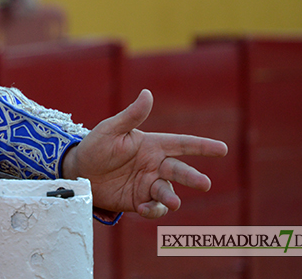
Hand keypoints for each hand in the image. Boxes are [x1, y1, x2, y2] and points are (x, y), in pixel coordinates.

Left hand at [61, 89, 227, 218]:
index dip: (202, 146)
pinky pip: (153, 207)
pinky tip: (143, 208)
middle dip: (193, 178)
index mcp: (152, 145)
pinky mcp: (139, 201)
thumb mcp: (111, 129)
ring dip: (172, 197)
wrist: (78, 171)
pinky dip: (152, 209)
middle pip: (179, 171)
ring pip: (168, 191)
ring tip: (172, 202)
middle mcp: (155, 165)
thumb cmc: (95, 146)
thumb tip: (147, 93)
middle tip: (204, 184)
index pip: (182, 144)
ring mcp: (148, 184)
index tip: (222, 149)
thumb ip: (131, 116)